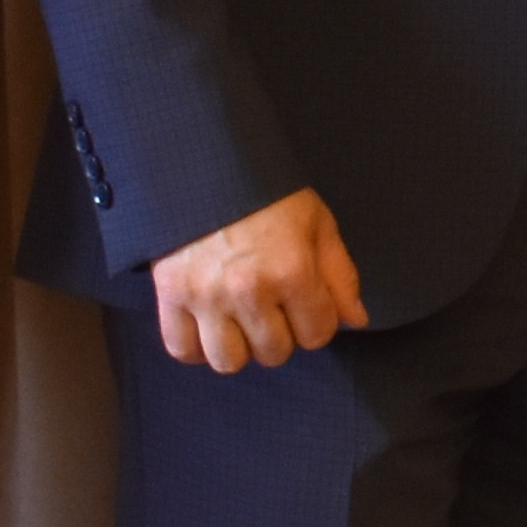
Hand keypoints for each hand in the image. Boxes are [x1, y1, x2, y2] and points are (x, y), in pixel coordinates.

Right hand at [151, 189, 368, 372]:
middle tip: (274, 308)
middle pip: (275, 353)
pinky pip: (182, 349)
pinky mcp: (170, 294)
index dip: (318, 321)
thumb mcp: (317, 223)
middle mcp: (248, 289)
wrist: (206, 165)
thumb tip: (356, 320)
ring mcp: (205, 295)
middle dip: (282, 335)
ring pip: (229, 361)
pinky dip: (197, 346)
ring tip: (242, 320)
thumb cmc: (267, 194)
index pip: (317, 334)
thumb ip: (340, 275)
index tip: (307, 303)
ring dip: (241, 347)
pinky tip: (211, 326)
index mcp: (291, 270)